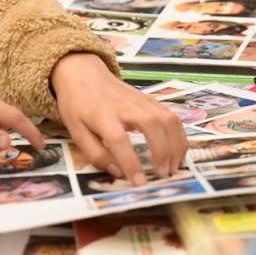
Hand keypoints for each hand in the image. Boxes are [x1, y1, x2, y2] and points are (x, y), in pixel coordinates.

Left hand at [51, 53, 185, 186]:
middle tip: (163, 174)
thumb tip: (118, 173)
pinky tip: (177, 152)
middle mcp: (125, 106)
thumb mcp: (76, 131)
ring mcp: (141, 101)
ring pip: (167, 119)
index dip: (131, 162)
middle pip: (151, 125)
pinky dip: (179, 135)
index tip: (140, 182)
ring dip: (175, 144)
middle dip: (162, 152)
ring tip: (174, 166)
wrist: (83, 72)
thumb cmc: (77, 104)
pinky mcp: (150, 99)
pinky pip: (171, 116)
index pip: (119, 140)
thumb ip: (96, 154)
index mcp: (102, 116)